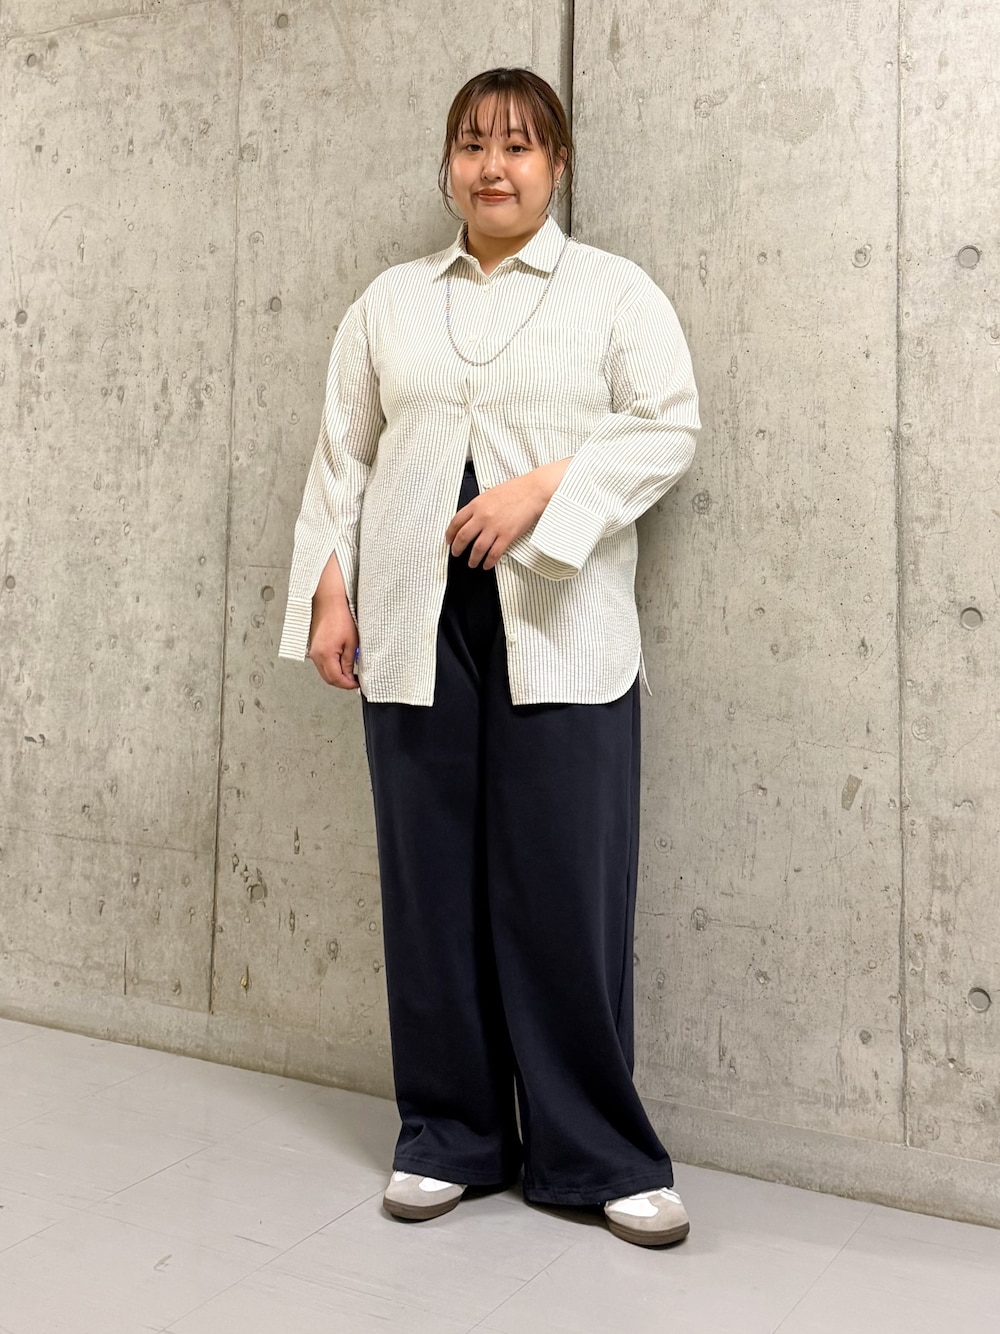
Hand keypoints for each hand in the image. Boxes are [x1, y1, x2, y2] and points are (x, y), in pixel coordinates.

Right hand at [307, 597, 358, 688]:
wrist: (328, 603)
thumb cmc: (340, 617)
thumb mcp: (351, 642)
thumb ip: (349, 662)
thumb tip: (349, 675)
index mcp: (325, 655)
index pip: (336, 678)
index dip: (348, 684)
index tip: (357, 684)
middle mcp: (316, 656)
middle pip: (328, 679)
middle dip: (342, 683)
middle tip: (355, 681)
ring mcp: (313, 652)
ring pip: (324, 673)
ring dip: (337, 676)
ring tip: (350, 673)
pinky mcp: (314, 648)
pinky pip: (322, 665)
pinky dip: (331, 668)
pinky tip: (341, 665)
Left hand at [445, 461, 569, 569]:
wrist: (533, 492)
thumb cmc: (515, 491)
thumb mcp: (489, 494)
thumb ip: (478, 507)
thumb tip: (470, 520)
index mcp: (476, 505)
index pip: (456, 522)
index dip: (450, 534)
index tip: (449, 540)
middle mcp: (483, 517)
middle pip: (463, 537)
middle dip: (457, 549)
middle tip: (456, 554)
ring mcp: (495, 527)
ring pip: (477, 548)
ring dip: (473, 558)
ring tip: (472, 563)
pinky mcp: (507, 535)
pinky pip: (494, 553)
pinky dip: (489, 561)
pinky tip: (487, 565)